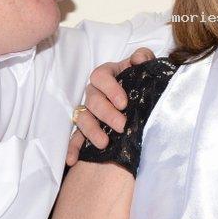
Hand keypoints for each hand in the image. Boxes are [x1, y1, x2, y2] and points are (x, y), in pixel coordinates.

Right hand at [66, 47, 155, 165]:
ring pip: (82, 118)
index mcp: (107, 75)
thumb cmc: (141, 81)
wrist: (142, 99)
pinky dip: (72, 149)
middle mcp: (95, 92)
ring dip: (91, 131)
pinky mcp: (86, 128)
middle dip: (106, 114)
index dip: (110, 89)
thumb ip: (144, 58)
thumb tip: (138, 59)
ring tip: (104, 144)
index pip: (101, 76)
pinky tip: (72, 160)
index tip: (124, 103)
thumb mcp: (145, 67)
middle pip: (93, 100)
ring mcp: (89, 110)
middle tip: (122, 126)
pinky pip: (75, 138)